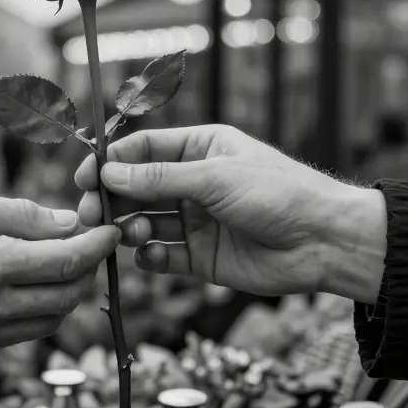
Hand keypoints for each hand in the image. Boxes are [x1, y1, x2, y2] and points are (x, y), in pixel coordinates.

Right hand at [0, 188, 120, 351]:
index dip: (98, 245)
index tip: (111, 229)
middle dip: (88, 269)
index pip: (67, 261)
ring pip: (50, 320)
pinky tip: (33, 284)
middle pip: (67, 296)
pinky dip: (41, 311)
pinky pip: (24, 333)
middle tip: (89, 243)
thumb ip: (19, 214)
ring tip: (63, 261)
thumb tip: (67, 221)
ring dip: (67, 292)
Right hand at [74, 125, 386, 302]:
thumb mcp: (216, 177)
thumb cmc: (280, 193)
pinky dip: (149, 257)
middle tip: (88, 213)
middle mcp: (196, 183)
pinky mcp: (203, 258)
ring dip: (129, 227)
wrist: (323, 242)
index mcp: (201, 149)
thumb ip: (160, 177)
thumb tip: (110, 173)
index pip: (144, 149)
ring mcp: (198, 221)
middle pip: (139, 187)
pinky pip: (163, 256)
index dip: (112, 162)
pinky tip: (146, 256)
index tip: (83, 177)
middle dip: (112, 199)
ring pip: (147, 222)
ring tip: (123, 234)